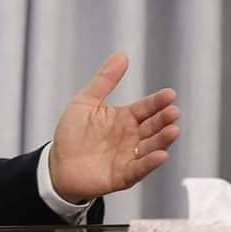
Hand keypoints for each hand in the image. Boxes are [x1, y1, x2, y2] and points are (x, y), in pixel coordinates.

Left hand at [49, 52, 180, 203]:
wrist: (57, 164)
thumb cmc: (72, 133)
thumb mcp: (85, 101)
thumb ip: (105, 80)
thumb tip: (122, 55)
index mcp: (124, 118)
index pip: (146, 108)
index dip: (157, 101)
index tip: (170, 94)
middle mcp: (131, 137)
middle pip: (152, 126)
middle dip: (164, 119)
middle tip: (173, 111)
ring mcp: (129, 156)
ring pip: (151, 147)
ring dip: (163, 139)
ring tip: (173, 130)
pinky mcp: (122, 175)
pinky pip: (139, 169)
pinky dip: (150, 163)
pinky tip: (160, 155)